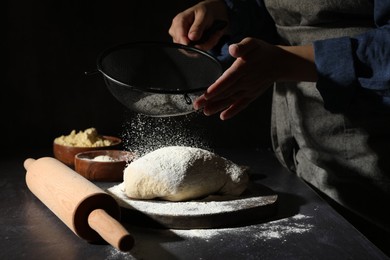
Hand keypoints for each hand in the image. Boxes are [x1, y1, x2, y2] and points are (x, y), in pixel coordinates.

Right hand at [169, 0, 227, 49]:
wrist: (208, 15)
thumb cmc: (204, 12)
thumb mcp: (204, 16)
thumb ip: (198, 26)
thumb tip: (191, 37)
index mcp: (179, 20)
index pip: (179, 35)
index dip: (187, 43)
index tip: (197, 46)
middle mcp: (177, 31)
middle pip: (184, 46)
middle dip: (200, 45)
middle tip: (213, 38)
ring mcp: (180, 39)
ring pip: (190, 51)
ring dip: (204, 47)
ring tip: (213, 38)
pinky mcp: (186, 45)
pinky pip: (194, 53)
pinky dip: (204, 48)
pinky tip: (209, 41)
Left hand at [193, 38, 316, 119]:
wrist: (279, 63)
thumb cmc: (262, 51)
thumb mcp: (252, 42)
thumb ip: (242, 46)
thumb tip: (233, 49)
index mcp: (243, 68)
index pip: (228, 80)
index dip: (217, 88)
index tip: (206, 94)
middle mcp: (245, 81)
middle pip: (226, 92)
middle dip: (210, 100)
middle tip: (196, 106)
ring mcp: (249, 90)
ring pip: (231, 100)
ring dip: (217, 107)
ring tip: (205, 112)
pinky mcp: (251, 95)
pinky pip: (241, 105)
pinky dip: (233, 111)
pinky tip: (223, 116)